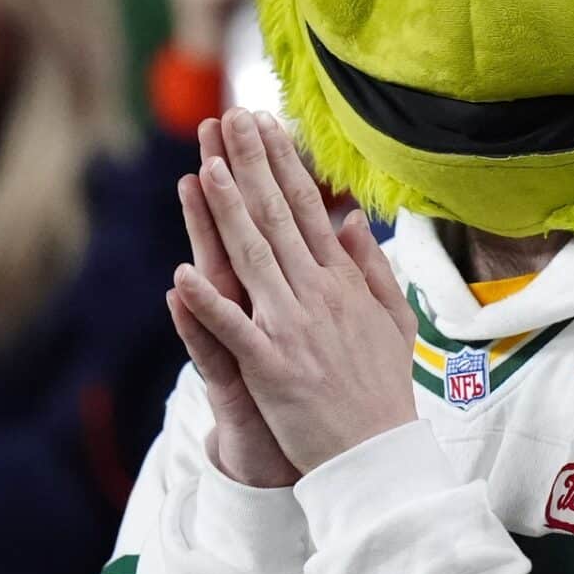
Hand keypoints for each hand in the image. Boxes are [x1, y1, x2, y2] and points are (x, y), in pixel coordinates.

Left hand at [168, 110, 415, 475]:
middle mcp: (317, 295)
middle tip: (231, 119)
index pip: (307, 208)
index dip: (283, 162)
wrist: (378, 453)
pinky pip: (233, 332)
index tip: (265, 123)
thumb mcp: (392, 318)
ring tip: (206, 170)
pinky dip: (207, 306)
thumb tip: (351, 218)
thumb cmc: (382, 387)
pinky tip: (182, 278)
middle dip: (252, 165)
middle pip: (277, 218)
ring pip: (253, 260)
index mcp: (341, 281)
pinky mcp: (271, 367)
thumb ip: (370, 265)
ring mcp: (292, 329)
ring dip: (227, 214)